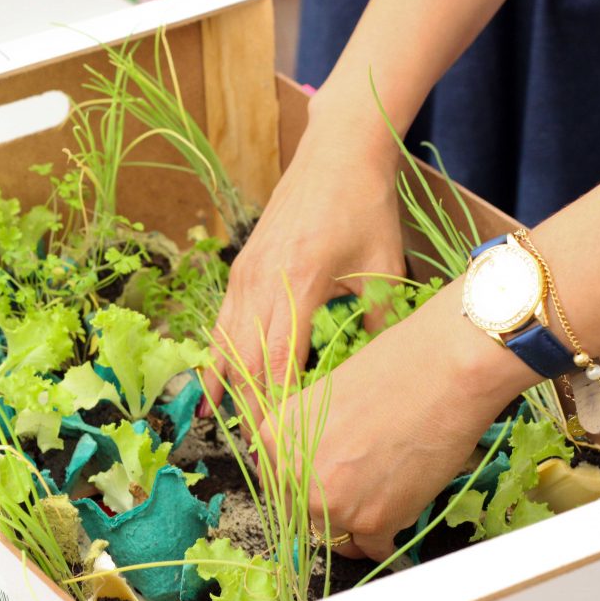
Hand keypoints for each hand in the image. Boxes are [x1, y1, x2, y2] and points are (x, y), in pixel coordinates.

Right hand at [201, 94, 404, 426]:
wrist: (336, 152)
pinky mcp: (241, 266)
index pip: (278, 359)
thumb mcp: (382, 267)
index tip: (281, 440)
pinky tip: (218, 378)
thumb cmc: (365, 207)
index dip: (275, 404)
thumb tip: (376, 368)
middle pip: (244, 358)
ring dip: (225, 383)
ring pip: (225, 340)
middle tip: (254, 448)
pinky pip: (224, 320)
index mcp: (299, 283)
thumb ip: (377, 321)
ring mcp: (245, 273)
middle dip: (247, 405)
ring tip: (223, 423)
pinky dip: (219, 354)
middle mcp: (262, 281)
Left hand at [259, 279, 535, 560]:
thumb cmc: (393, 370)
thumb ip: (309, 440)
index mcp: (273, 438)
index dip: (308, 487)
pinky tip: (404, 502)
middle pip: (304, 517)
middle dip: (332, 509)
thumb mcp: (325, 399)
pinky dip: (390, 534)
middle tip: (363, 490)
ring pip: (338, 538)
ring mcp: (330, 503)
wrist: (445, 369)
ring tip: (387, 492)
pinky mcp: (372, 522)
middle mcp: (293, 475)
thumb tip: (314, 473)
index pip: (279, 486)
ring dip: (360, 526)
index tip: (328, 484)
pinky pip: (375, 549)